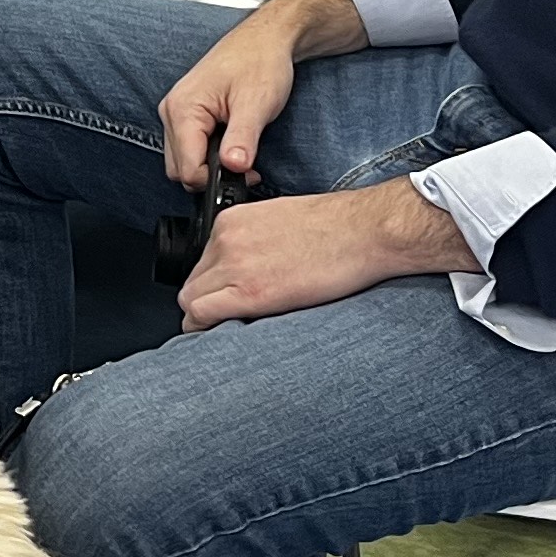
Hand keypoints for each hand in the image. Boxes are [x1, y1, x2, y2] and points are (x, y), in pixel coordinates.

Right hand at [155, 0, 361, 188]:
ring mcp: (176, 112)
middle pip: (179, 169)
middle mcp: (172, 110)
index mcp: (183, 109)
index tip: (246, 174)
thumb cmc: (260, 62)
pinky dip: (207, 155)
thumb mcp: (256, 103)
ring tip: (240, 154)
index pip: (186, 168)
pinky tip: (231, 145)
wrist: (265, 39)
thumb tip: (233, 168)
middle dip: (210, 176)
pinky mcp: (186, 114)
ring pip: (182, 161)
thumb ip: (242, 139)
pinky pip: (188, 147)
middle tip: (247, 167)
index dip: (215, 180)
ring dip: (208, 167)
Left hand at [178, 179, 466, 329]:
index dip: (212, 285)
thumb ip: (254, 241)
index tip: (224, 298)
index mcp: (232, 221)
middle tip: (228, 319)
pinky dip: (204, 329)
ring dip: (206, 319)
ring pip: (191, 302)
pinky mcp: (249, 293)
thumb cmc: (337, 227)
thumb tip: (248, 268)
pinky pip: (202, 316)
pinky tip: (224, 335)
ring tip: (231, 330)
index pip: (201, 262)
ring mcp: (234, 265)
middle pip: (192, 282)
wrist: (364, 230)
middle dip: (206, 303)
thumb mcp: (279, 221)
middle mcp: (225, 240)